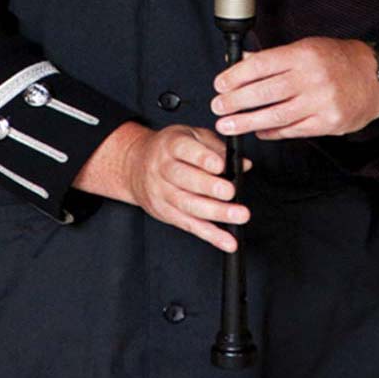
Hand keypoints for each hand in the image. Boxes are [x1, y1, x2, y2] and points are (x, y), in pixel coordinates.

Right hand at [124, 124, 252, 253]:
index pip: (185, 150)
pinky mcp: (166, 214)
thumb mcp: (191, 137)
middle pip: (185, 179)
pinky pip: (190, 225)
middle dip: (209, 187)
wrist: (134, 166)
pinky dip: (211, 235)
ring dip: (215, 212)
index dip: (203, 158)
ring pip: (188, 205)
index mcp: (171, 145)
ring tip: (238, 215)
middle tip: (230, 191)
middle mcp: (163, 169)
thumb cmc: (170, 150)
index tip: (220, 165)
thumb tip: (243, 164)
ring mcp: (162, 193)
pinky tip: (227, 240)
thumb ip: (217, 148)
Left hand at [210, 37, 378, 140]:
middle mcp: (311, 78)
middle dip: (236, 102)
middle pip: (265, 92)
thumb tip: (242, 61)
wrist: (376, 79)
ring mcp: (320, 103)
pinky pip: (292, 130)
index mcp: (303, 55)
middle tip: (217, 107)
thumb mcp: (307, 48)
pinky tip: (258, 131)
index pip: (262, 65)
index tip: (220, 84)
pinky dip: (272, 132)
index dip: (236, 76)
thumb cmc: (339, 60)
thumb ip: (275, 58)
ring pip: (275, 115)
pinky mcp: (327, 123)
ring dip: (247, 122)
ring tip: (228, 125)